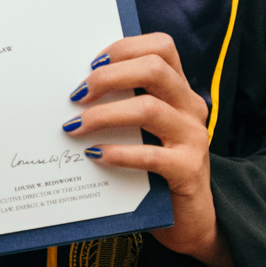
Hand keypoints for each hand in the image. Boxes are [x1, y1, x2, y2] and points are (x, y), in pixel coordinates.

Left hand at [62, 33, 233, 266]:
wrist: (189, 219)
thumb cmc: (155, 169)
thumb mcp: (142, 131)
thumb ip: (122, 107)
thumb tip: (73, 93)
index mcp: (179, 91)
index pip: (162, 47)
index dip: (125, 48)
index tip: (92, 63)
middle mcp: (190, 107)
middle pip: (154, 69)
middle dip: (110, 76)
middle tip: (76, 94)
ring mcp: (192, 137)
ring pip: (149, 109)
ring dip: (105, 115)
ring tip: (75, 127)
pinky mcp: (187, 170)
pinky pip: (151, 155)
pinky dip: (119, 153)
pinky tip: (95, 155)